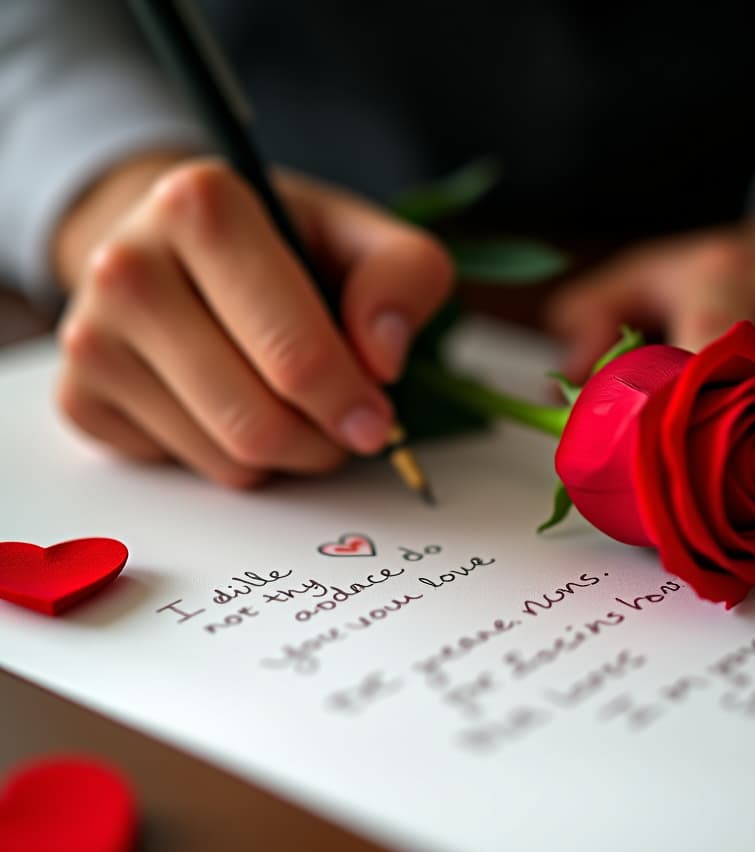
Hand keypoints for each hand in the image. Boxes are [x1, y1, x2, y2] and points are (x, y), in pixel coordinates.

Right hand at [52, 152, 452, 486]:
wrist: (178, 246)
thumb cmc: (278, 247)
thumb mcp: (359, 237)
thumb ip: (405, 276)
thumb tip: (382, 359)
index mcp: (201, 207)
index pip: (295, 356)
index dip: (351, 403)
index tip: (377, 418)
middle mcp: (126, 267)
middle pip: (259, 422)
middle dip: (322, 440)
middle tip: (344, 422)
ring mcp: (91, 337)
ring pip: (225, 458)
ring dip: (283, 453)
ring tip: (290, 402)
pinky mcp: (79, 397)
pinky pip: (186, 471)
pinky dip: (229, 458)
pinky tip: (229, 403)